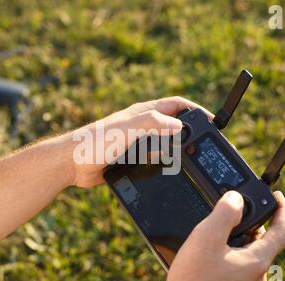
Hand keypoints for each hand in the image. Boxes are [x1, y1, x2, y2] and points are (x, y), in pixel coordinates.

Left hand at [69, 96, 212, 187]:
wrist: (72, 164)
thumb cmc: (94, 142)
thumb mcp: (126, 129)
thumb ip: (152, 124)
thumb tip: (180, 126)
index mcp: (142, 113)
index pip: (176, 105)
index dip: (195, 110)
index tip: (212, 121)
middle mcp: (142, 126)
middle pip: (174, 124)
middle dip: (191, 130)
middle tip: (205, 143)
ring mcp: (137, 142)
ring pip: (165, 143)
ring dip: (179, 148)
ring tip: (192, 159)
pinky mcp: (132, 158)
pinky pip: (154, 158)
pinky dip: (165, 162)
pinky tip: (171, 171)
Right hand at [160, 191, 284, 280]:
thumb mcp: (207, 237)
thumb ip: (225, 213)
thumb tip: (236, 198)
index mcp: (257, 262)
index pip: (283, 231)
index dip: (283, 209)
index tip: (277, 196)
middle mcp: (255, 275)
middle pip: (262, 240)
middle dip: (251, 222)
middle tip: (232, 210)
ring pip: (247, 251)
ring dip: (237, 236)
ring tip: (215, 229)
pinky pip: (236, 262)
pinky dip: (228, 249)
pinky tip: (209, 250)